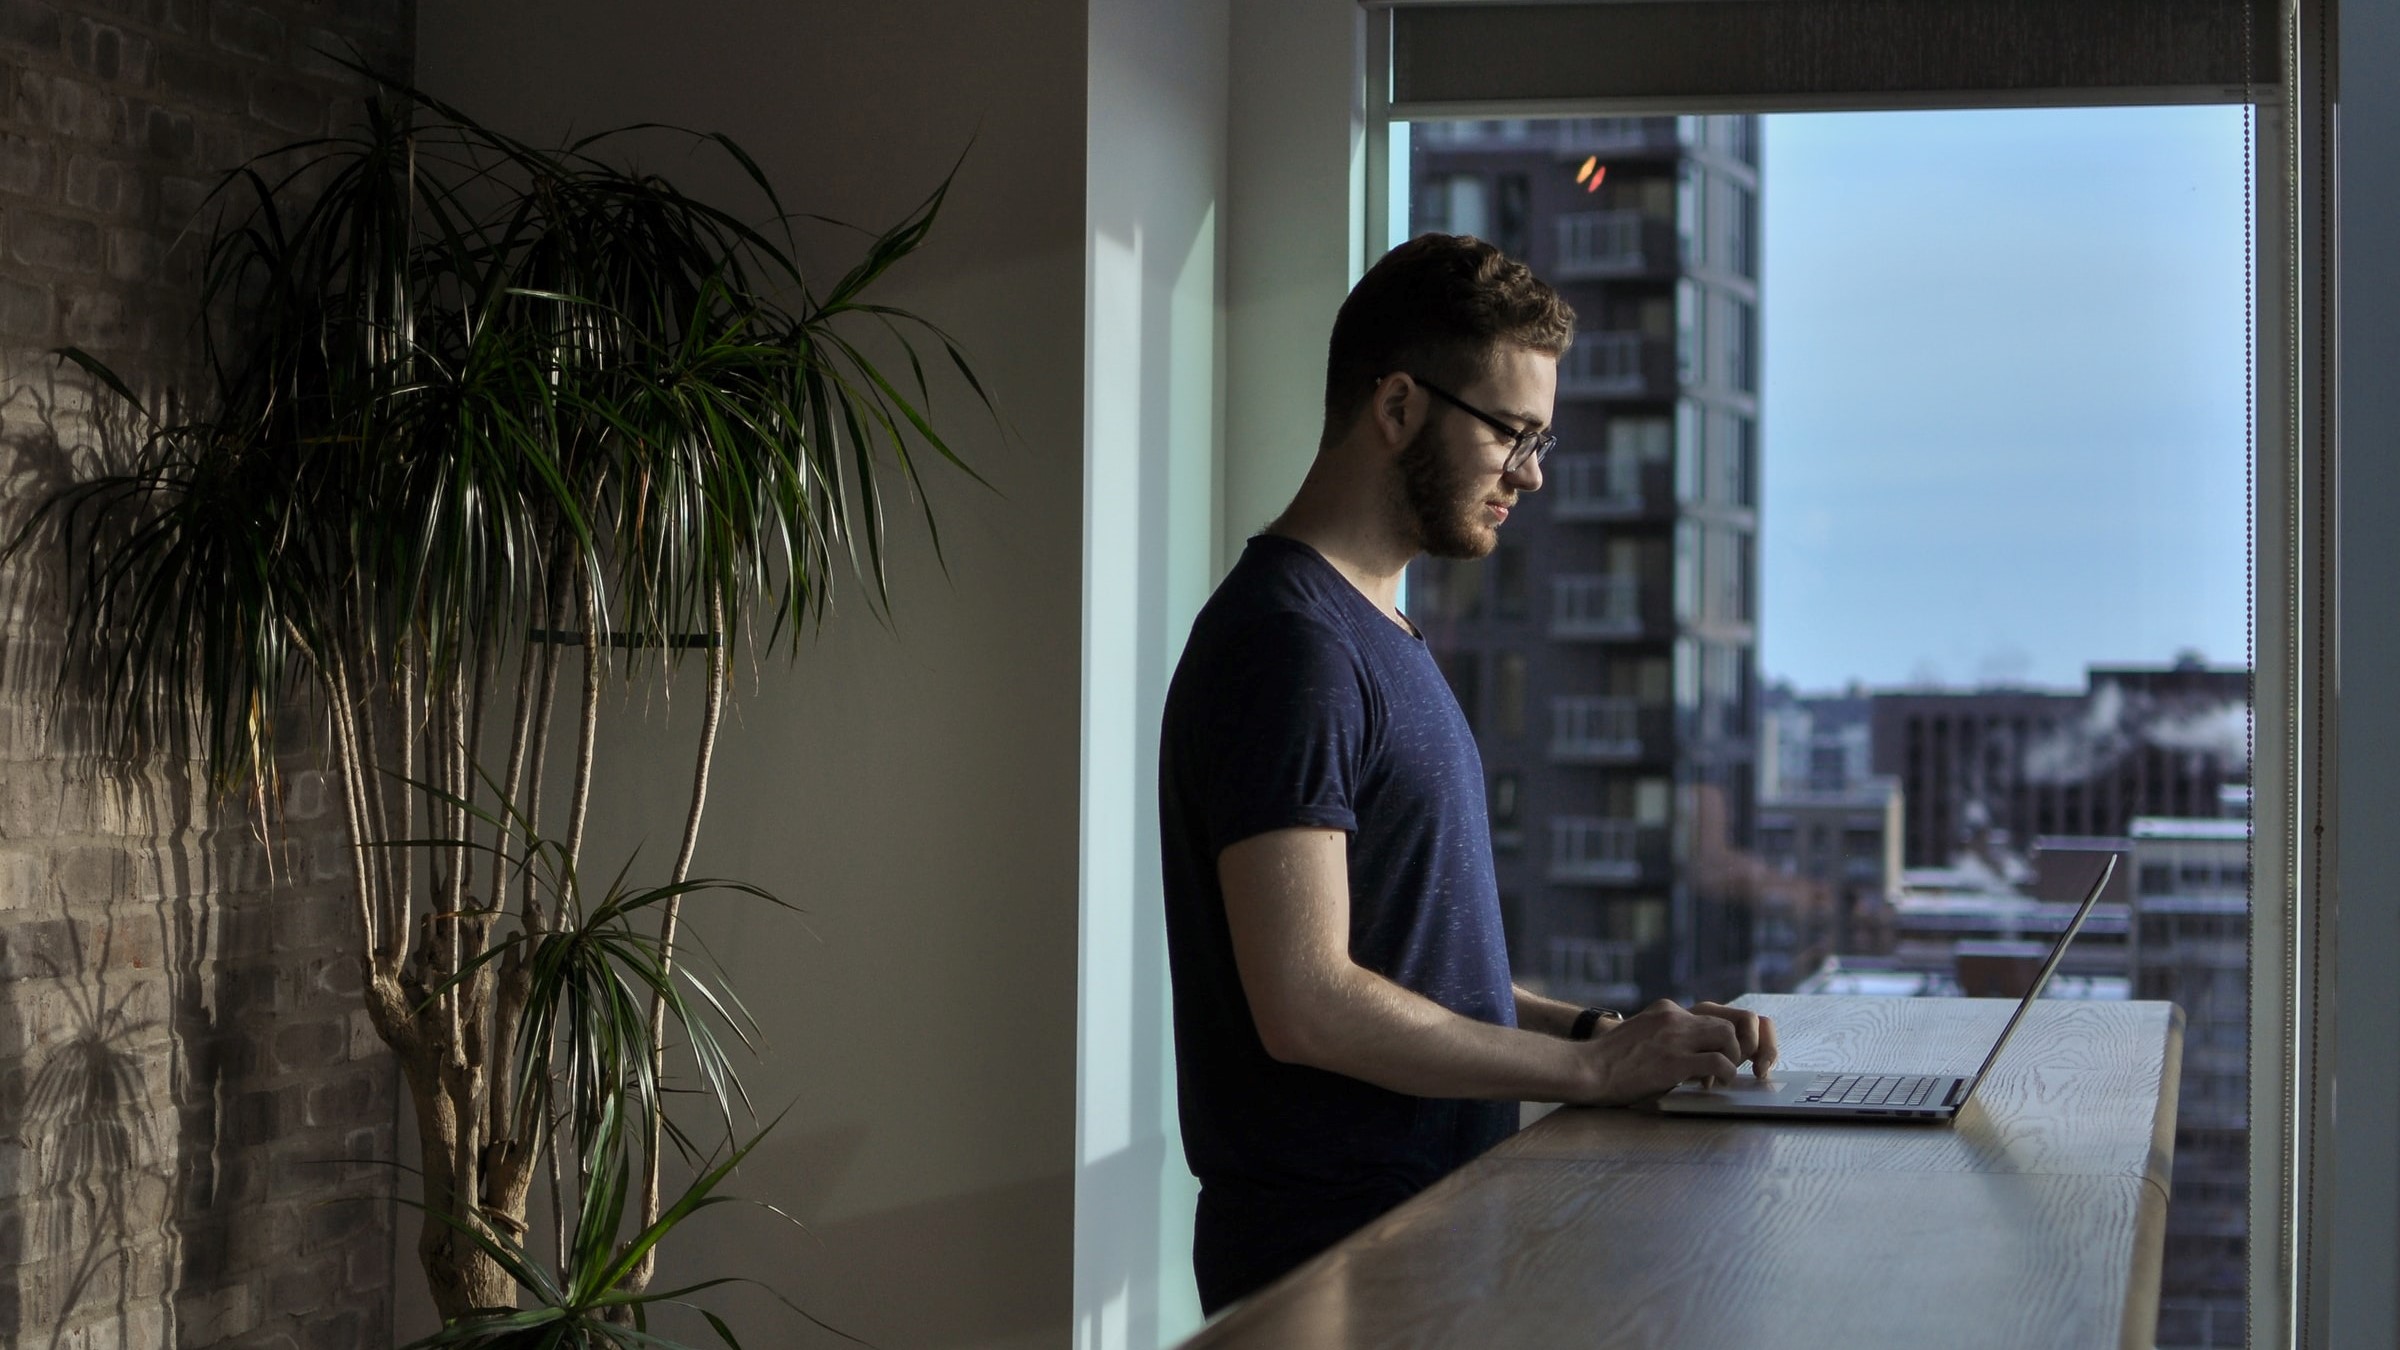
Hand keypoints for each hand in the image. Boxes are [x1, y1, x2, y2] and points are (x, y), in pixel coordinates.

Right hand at [1573, 999, 1777, 1105]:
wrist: (1587, 1069)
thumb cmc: (1609, 1060)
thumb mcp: (1639, 1033)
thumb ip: (1663, 1034)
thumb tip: (1687, 1051)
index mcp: (1665, 1010)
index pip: (1709, 1014)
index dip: (1721, 1036)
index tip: (1723, 1052)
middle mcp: (1674, 1017)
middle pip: (1725, 1023)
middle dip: (1736, 1045)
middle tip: (1732, 1065)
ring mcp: (1675, 1038)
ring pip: (1728, 1037)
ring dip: (1733, 1058)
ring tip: (1725, 1075)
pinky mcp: (1676, 1061)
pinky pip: (1719, 1062)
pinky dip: (1726, 1074)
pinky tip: (1718, 1084)